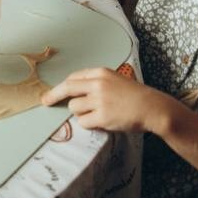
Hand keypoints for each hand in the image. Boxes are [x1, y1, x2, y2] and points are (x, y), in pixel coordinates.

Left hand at [42, 67, 169, 132]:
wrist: (152, 108)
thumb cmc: (135, 95)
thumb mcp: (115, 80)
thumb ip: (95, 82)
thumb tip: (74, 91)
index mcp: (100, 73)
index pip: (73, 77)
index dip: (62, 86)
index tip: (52, 92)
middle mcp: (98, 84)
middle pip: (67, 88)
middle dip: (53, 96)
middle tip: (45, 102)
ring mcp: (100, 100)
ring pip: (74, 108)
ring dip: (80, 113)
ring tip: (96, 114)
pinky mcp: (103, 116)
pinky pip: (83, 122)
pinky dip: (88, 124)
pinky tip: (101, 122)